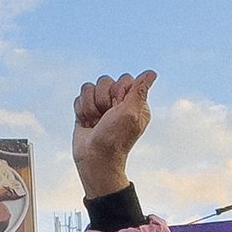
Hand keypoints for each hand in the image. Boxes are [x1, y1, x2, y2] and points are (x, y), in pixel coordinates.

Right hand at [73, 70, 156, 197]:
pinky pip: (79, 97)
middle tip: (106, 117)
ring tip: (95, 121)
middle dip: (103, 98)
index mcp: (135, 104)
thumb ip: (140, 90)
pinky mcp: (87, 111)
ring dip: (90, 106)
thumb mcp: (131, 112)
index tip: (119, 108)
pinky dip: (81, 110)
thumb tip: (152, 73)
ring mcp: (102, 107)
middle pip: (106, 80)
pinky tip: (87, 123)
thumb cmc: (114, 138)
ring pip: (90, 87)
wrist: (94, 158)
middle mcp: (119, 104)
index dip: (119, 91)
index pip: (125, 79)